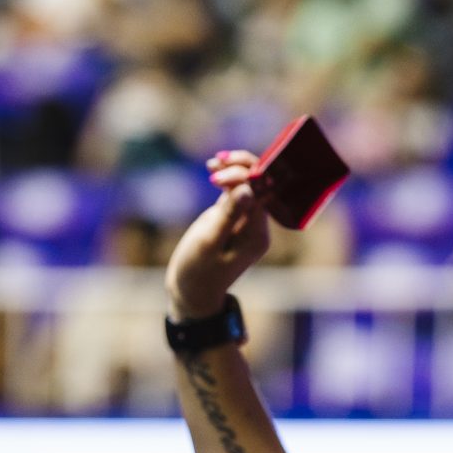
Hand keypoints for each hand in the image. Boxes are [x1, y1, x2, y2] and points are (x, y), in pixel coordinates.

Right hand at [167, 150, 274, 319]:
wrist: (191, 291)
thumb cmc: (198, 270)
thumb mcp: (209, 242)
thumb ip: (228, 215)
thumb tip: (248, 189)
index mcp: (257, 235)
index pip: (260, 195)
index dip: (244, 176)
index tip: (217, 173)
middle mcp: (258, 227)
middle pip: (259, 187)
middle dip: (242, 168)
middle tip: (216, 161)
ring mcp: (247, 222)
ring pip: (249, 186)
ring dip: (234, 170)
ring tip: (214, 162)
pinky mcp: (234, 218)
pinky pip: (237, 192)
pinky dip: (227, 178)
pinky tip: (214, 166)